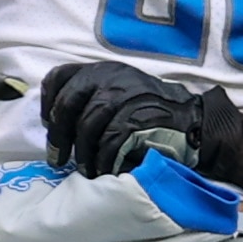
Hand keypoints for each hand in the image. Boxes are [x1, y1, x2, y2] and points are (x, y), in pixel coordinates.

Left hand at [42, 60, 241, 176]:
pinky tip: (104, 171)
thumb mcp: (122, 90)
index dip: (48, 102)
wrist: (194, 123)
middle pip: (68, 104)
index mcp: (104, 70)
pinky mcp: (137, 120)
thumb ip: (93, 95)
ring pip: (87, 127)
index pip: (60, 76)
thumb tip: (57, 118)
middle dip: (59, 135)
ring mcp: (126, 98)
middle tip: (57, 158)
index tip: (48, 123)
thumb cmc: (153, 111)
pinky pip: (109, 143)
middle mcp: (112, 78)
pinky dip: (103, 161)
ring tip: (85, 169)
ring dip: (82, 154)